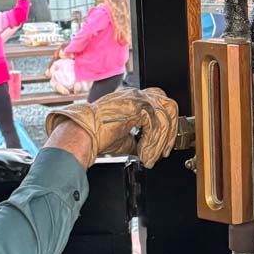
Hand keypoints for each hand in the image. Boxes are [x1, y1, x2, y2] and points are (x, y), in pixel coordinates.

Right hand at [44, 88, 178, 168]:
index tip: (165, 145)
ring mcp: (137, 99)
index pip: (160, 104)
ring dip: (160, 143)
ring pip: (163, 119)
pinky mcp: (137, 107)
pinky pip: (155, 126)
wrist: (83, 134)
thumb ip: (139, 139)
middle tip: (165, 151)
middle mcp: (137, 95)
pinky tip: (145, 155)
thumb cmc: (97, 135)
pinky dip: (152, 144)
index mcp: (133, 99)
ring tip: (150, 158)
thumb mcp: (125, 138)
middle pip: (168, 106)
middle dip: (171, 131)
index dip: (167, 124)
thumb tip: (150, 151)